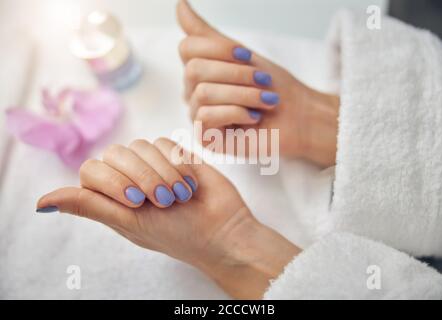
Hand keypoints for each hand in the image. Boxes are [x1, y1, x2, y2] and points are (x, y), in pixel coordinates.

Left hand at [37, 138, 299, 298]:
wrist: (221, 229)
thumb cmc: (176, 234)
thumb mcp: (129, 223)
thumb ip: (89, 206)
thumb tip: (42, 203)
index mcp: (112, 197)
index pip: (92, 170)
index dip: (113, 181)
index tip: (137, 202)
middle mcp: (129, 176)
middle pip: (117, 153)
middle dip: (143, 177)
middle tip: (164, 201)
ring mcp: (152, 163)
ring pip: (142, 146)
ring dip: (163, 173)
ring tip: (180, 196)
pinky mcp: (175, 153)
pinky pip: (165, 143)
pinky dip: (178, 164)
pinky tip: (190, 184)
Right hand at [177, 0, 338, 166]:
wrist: (298, 118)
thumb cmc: (273, 87)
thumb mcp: (241, 55)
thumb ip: (208, 35)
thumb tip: (179, 5)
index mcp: (201, 71)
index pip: (187, 48)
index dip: (219, 48)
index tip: (248, 56)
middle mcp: (194, 92)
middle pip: (194, 69)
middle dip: (236, 73)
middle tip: (264, 81)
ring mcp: (198, 115)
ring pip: (203, 93)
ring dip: (243, 94)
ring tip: (266, 100)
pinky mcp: (206, 137)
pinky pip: (206, 116)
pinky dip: (237, 112)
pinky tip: (254, 117)